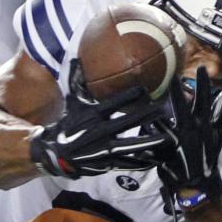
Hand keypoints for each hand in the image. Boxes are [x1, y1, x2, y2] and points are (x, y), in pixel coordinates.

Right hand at [29, 86, 169, 177]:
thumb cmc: (68, 124)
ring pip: (130, 146)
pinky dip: (140, 162)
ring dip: (148, 141)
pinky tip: (155, 159)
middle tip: (161, 110)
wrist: (56, 152)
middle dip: (145, 117)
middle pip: (126, 123)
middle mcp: (100, 131)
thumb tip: (76, 59)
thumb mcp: (72, 101)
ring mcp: (104, 149)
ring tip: (166, 137)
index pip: (113, 104)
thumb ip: (76, 81)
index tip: (144, 90)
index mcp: (93, 115)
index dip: (128, 96)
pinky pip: (126, 163)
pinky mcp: (106, 163)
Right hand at [157, 67, 221, 209]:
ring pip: (214, 108)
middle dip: (200, 84)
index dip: (175, 90)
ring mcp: (211, 132)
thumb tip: (150, 120)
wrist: (198, 188)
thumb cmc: (176, 172)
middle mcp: (200, 128)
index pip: (179, 105)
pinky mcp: (218, 137)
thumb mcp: (162, 154)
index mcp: (185, 130)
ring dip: (212, 92)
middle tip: (201, 68)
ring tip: (212, 77)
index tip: (172, 75)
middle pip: (201, 101)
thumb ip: (158, 136)